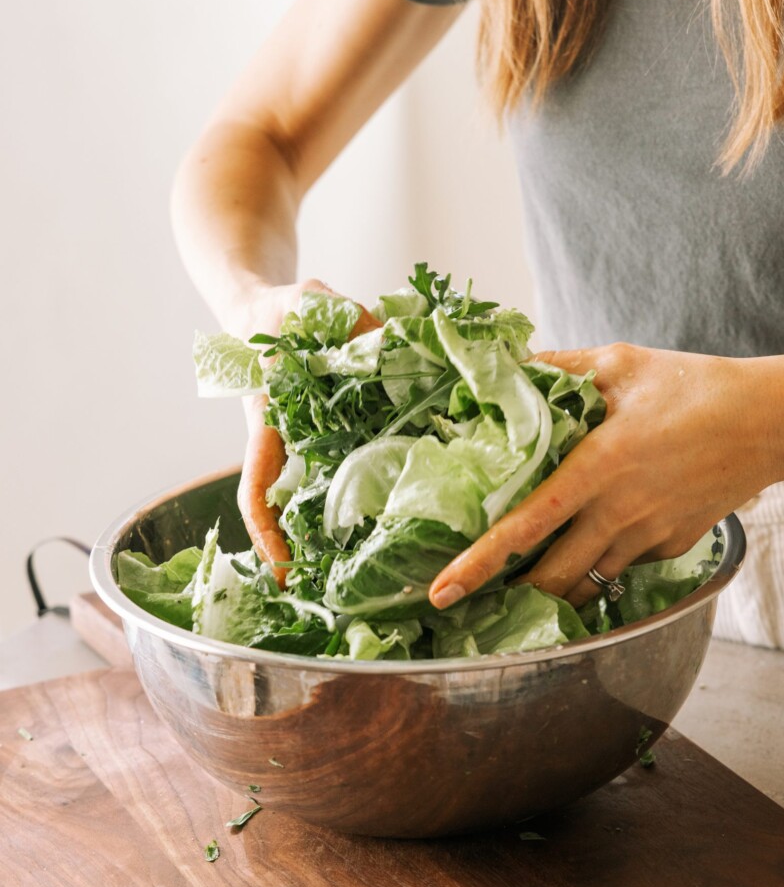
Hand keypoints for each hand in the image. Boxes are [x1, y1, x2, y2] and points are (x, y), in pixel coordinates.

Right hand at [231, 279, 380, 586]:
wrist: (265, 308)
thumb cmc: (278, 309)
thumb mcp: (306, 302)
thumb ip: (343, 317)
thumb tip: (390, 342)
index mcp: (269, 422)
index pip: (257, 486)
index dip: (265, 531)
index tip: (282, 568)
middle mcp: (290, 441)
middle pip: (297, 504)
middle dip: (317, 544)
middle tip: (352, 584)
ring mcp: (312, 439)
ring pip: (329, 489)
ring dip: (353, 520)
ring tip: (396, 554)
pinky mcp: (336, 428)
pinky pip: (357, 458)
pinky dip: (381, 473)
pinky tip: (422, 483)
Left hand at [428, 343, 783, 608]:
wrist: (771, 422)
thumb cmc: (694, 385)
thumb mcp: (620, 363)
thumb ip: (559, 368)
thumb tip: (508, 364)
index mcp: (598, 467)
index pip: (526, 524)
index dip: (481, 562)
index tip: (443, 590)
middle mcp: (618, 512)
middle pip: (552, 577)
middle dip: (512, 597)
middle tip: (474, 602)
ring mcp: (647, 536)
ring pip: (588, 581)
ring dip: (554, 588)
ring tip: (524, 587)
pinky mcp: (671, 547)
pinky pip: (623, 564)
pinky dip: (600, 560)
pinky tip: (595, 539)